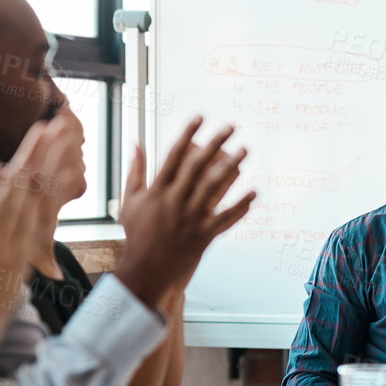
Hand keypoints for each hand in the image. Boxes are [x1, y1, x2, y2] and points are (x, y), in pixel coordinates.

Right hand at [114, 116, 255, 307]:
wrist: (145, 270)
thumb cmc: (137, 233)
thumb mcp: (130, 201)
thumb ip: (135, 171)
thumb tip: (137, 143)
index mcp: (157, 190)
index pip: (173, 155)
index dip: (188, 133)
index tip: (200, 116)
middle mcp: (175, 201)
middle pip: (197, 166)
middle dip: (215, 142)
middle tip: (232, 125)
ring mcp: (190, 218)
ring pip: (214, 188)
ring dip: (231, 167)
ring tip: (245, 149)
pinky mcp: (203, 235)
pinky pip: (225, 218)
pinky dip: (240, 206)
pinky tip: (254, 192)